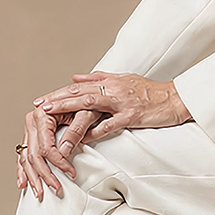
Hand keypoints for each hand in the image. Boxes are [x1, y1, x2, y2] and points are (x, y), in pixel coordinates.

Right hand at [15, 106, 99, 200]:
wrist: (85, 97)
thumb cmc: (87, 104)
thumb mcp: (86, 114)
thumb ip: (75, 131)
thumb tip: (64, 151)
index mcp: (43, 113)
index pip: (46, 146)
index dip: (58, 162)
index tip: (71, 173)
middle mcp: (32, 121)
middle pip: (33, 154)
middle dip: (44, 174)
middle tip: (56, 188)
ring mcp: (30, 128)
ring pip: (26, 157)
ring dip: (32, 177)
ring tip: (39, 192)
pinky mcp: (31, 135)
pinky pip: (23, 154)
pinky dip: (23, 170)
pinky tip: (23, 182)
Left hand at [36, 72, 190, 141]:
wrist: (175, 98)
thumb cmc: (150, 91)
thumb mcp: (123, 79)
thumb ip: (99, 78)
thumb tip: (76, 76)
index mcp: (109, 81)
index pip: (78, 86)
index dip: (58, 93)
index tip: (42, 100)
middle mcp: (112, 89)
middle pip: (79, 93)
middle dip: (57, 100)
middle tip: (39, 107)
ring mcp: (122, 102)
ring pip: (89, 105)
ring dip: (69, 111)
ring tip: (53, 118)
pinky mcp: (132, 116)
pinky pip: (110, 124)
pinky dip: (95, 130)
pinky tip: (82, 137)